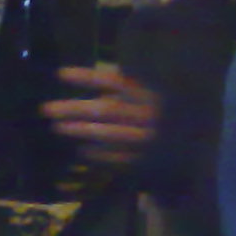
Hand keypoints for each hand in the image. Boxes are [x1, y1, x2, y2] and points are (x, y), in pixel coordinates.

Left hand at [43, 63, 159, 166]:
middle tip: (46, 109)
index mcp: (147, 94)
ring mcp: (147, 139)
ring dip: (79, 131)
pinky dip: (94, 152)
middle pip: (106, 110)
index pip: (114, 81)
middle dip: (74, 109)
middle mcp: (148, 115)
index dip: (87, 77)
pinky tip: (78, 148)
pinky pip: (114, 157)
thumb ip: (119, 87)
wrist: (189, 150)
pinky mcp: (144, 161)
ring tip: (56, 126)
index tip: (60, 74)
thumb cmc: (155, 115)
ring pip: (108, 135)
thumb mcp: (144, 95)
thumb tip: (76, 77)